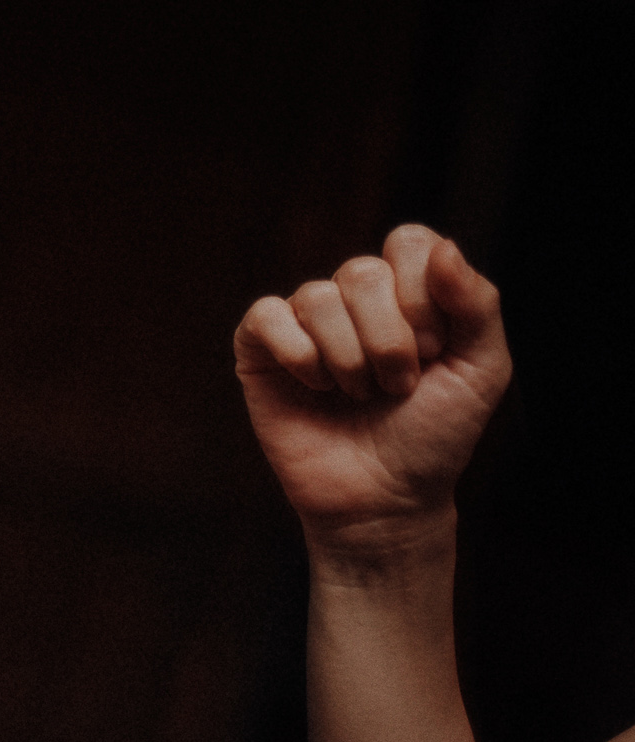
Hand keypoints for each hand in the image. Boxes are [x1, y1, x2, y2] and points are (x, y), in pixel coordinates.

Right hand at [234, 224, 510, 548]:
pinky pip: (267, 317)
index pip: (408, 243)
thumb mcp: (482, 371)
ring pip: (318, 297)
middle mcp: (354, 298)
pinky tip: (316, 387)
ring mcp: (304, 321)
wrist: (385, 498)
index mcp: (407, 291)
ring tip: (359, 396)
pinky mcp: (259, 348)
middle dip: (389, 341)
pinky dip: (298, 356)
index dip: (423, 295)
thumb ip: (477, 304)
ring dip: (349, 360)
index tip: (435, 351)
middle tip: (398, 386)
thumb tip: (444, 248)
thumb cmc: (434, 436)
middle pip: (362, 272)